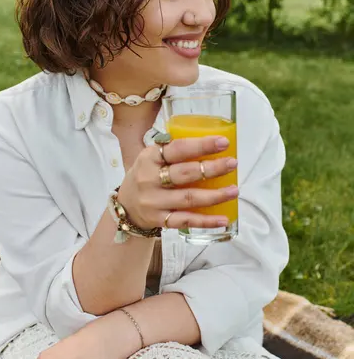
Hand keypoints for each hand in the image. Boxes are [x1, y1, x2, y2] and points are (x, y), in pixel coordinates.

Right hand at [118, 135, 237, 230]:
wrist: (126, 207)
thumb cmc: (146, 176)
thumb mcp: (150, 157)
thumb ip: (172, 148)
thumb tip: (209, 137)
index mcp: (149, 157)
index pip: (177, 149)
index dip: (201, 145)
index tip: (223, 142)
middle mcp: (149, 179)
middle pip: (185, 173)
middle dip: (212, 168)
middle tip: (232, 164)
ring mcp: (154, 201)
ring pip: (188, 198)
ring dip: (214, 195)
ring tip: (234, 190)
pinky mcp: (159, 220)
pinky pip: (186, 221)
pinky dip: (206, 221)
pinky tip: (223, 219)